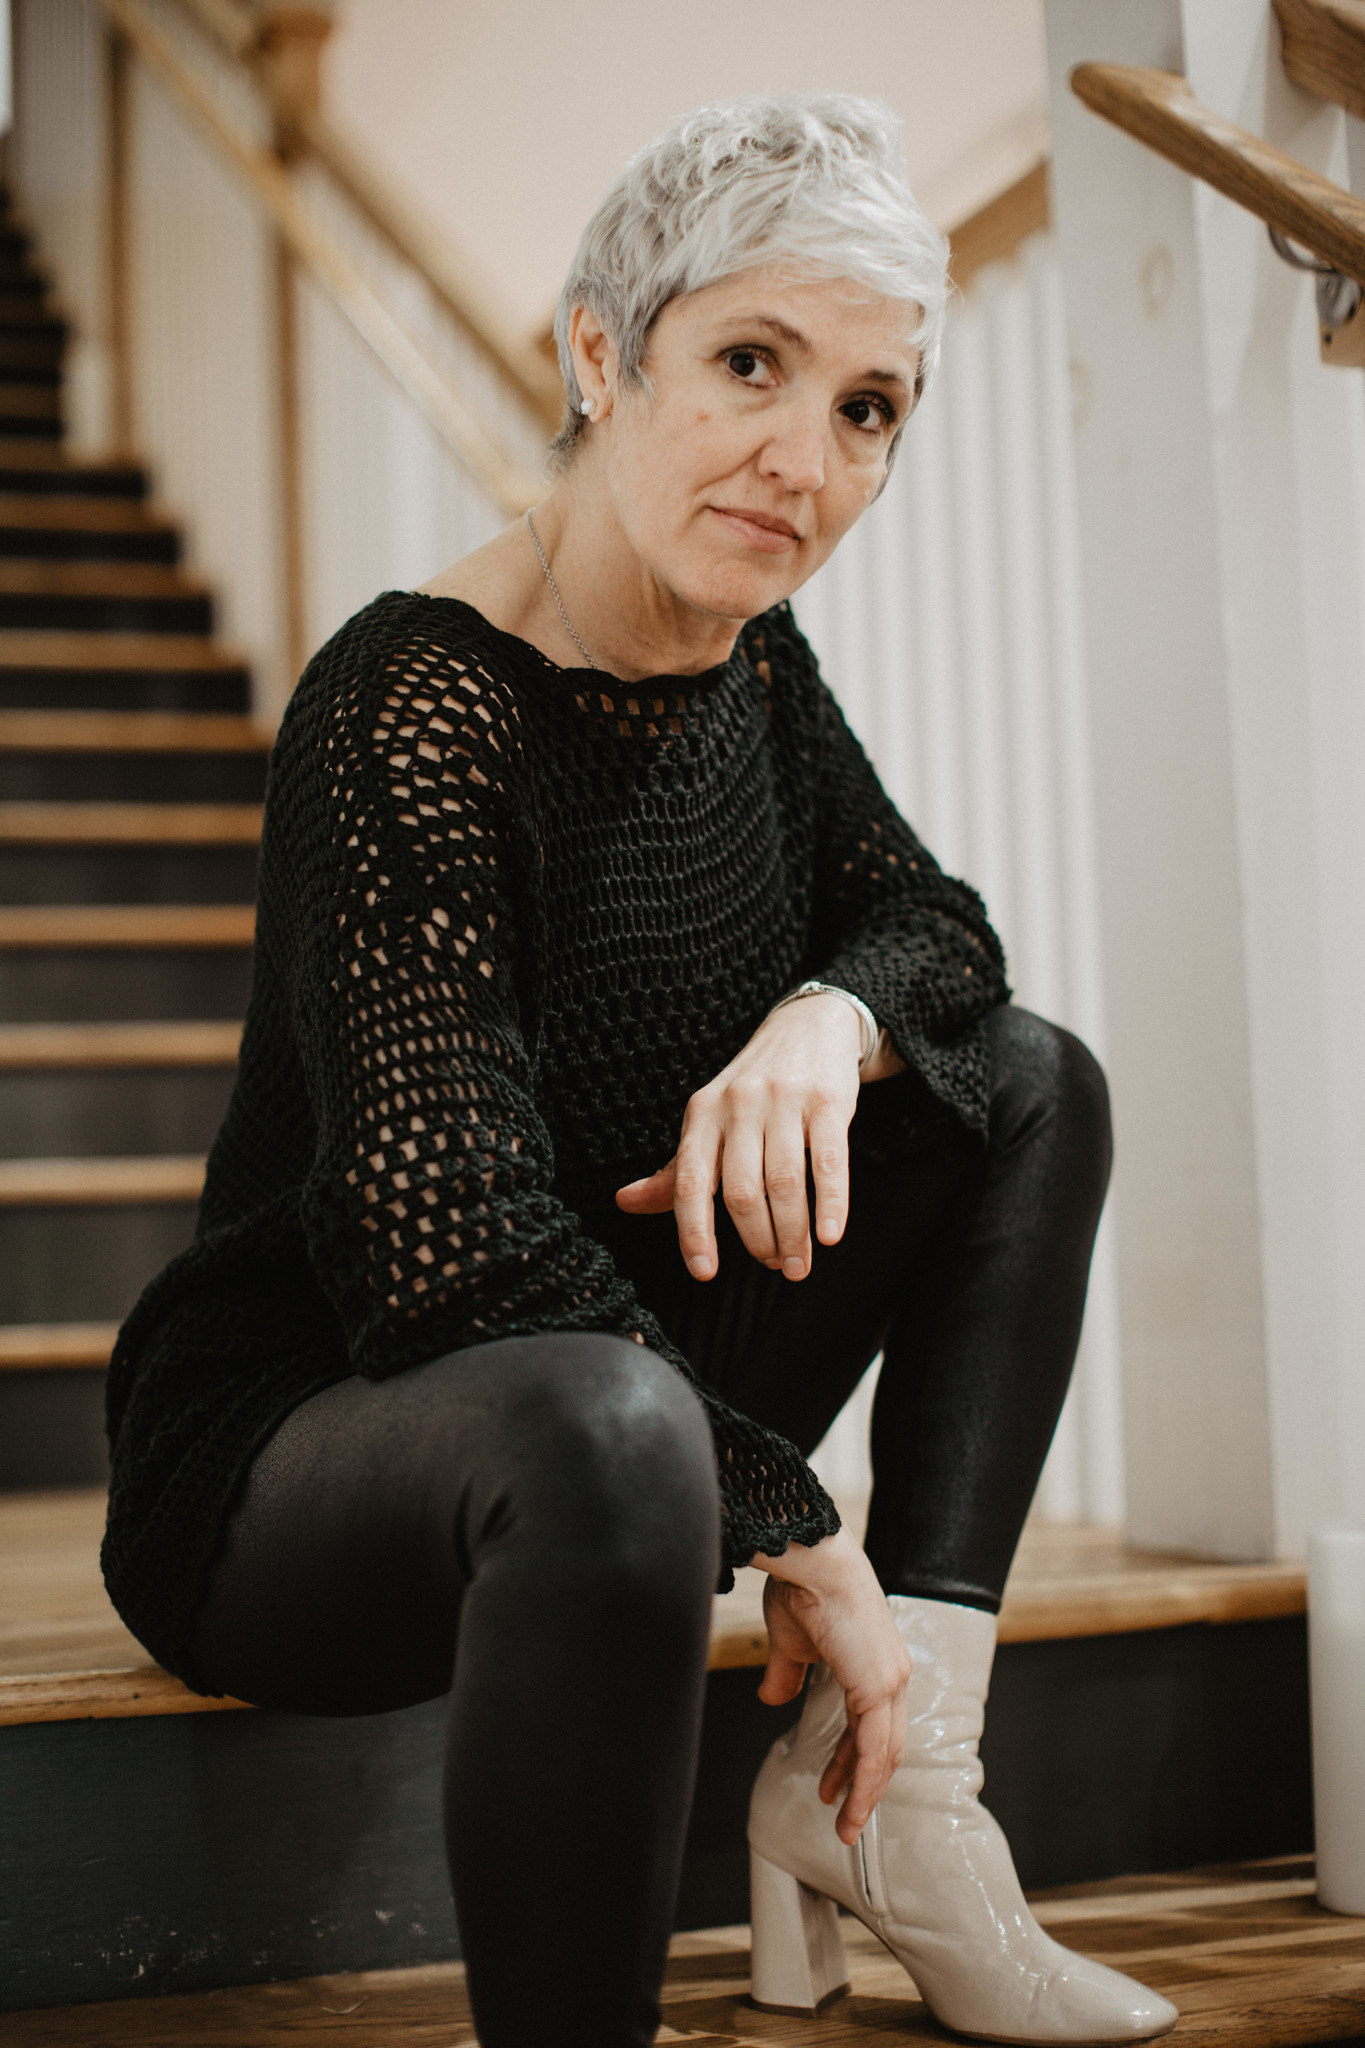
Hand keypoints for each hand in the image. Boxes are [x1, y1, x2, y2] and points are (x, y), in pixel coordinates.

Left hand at [616, 992, 900, 1280]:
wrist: (809, 1027)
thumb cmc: (752, 1089)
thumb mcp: (708, 1120)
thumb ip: (675, 1169)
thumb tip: (625, 1202)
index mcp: (701, 1114)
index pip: (691, 1182)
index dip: (694, 1231)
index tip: (704, 1271)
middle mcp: (738, 1104)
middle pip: (742, 1189)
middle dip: (758, 1240)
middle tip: (775, 1268)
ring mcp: (784, 1100)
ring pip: (784, 1181)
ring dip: (793, 1234)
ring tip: (798, 1264)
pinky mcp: (828, 1100)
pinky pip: (829, 1161)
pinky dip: (831, 1204)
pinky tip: (830, 1236)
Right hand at [753, 1527, 910, 1844]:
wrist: (812, 1560)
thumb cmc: (802, 1586)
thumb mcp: (792, 1642)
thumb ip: (787, 1674)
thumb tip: (774, 1700)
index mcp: (878, 1660)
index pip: (874, 1721)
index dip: (856, 1755)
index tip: (837, 1781)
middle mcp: (893, 1672)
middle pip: (885, 1742)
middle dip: (862, 1782)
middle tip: (842, 1811)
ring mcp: (890, 1680)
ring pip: (884, 1752)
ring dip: (865, 1792)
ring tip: (845, 1825)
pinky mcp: (878, 1688)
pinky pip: (875, 1748)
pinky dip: (865, 1781)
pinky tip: (849, 1804)